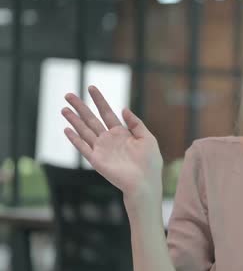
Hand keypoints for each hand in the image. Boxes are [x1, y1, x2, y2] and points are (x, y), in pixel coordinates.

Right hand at [62, 86, 162, 202]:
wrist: (145, 182)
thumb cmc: (150, 163)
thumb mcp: (147, 138)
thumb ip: (136, 123)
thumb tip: (124, 108)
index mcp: (122, 133)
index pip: (107, 113)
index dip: (99, 100)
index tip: (91, 88)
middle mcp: (109, 139)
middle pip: (91, 119)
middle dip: (80, 107)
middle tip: (68, 94)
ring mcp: (102, 149)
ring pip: (84, 131)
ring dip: (74, 120)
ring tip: (64, 109)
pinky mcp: (97, 160)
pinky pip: (83, 147)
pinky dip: (75, 139)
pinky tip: (67, 130)